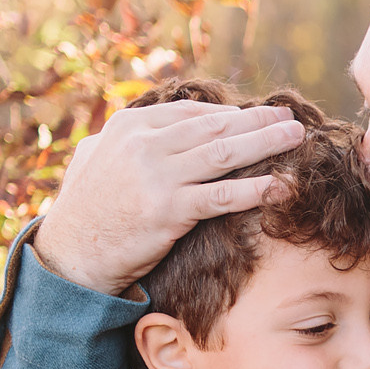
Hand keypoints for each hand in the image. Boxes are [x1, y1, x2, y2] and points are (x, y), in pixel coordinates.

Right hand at [31, 101, 304, 296]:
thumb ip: (127, 137)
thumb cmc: (87, 208)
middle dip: (257, 120)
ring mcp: (157, 176)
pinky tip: (282, 185)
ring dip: (266, 143)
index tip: (258, 115)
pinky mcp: (168, 210)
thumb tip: (157, 123)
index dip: (231, 113)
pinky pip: (222, 196)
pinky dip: (256, 189)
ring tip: (296, 138)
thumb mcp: (97, 156)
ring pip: (224, 154)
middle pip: (215, 127)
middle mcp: (144, 144)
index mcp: (130, 126)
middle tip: (289, 118)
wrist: (73, 254)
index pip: (193, 113)